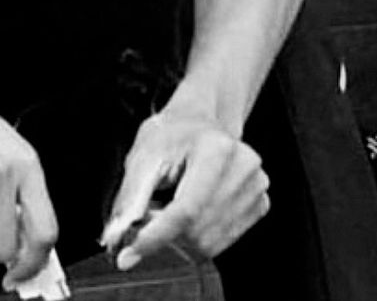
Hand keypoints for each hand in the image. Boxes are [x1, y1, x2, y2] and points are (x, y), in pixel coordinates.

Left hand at [100, 108, 269, 269]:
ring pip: (209, 244)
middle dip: (164, 232)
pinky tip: (188, 211)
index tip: (128, 255)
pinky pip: (222, 242)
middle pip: (197, 231)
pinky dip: (197, 235)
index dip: (154, 236)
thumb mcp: (144, 154)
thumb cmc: (172, 133)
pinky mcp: (260, 205)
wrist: (200, 121)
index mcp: (216, 149)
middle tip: (148, 212)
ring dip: (180, 237)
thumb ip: (131, 197)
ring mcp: (256, 189)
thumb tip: (117, 236)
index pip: (185, 210)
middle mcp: (244, 169)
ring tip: (168, 206)